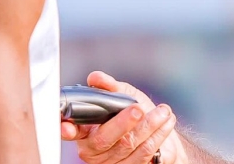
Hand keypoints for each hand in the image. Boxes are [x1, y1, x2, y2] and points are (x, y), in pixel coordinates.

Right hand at [62, 72, 187, 163]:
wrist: (160, 135)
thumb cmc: (136, 116)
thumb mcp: (124, 97)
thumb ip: (109, 88)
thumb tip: (95, 78)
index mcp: (86, 131)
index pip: (71, 131)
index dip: (67, 129)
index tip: (67, 126)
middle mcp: (95, 150)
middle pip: (104, 139)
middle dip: (122, 123)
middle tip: (137, 110)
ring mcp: (111, 162)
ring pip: (128, 145)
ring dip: (149, 126)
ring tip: (162, 112)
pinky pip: (143, 154)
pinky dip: (157, 136)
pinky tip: (166, 123)